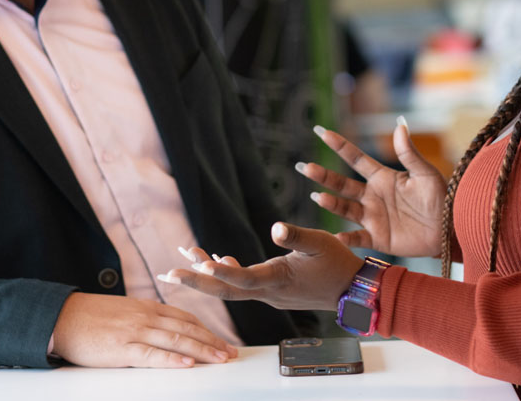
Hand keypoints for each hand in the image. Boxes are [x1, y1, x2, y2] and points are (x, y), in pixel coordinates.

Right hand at [50, 292, 236, 367]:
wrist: (61, 318)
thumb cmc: (89, 317)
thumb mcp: (123, 312)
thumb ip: (144, 319)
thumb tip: (163, 329)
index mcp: (146, 308)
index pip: (185, 318)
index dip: (206, 330)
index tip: (222, 341)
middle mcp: (146, 317)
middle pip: (187, 328)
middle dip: (212, 341)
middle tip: (231, 353)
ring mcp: (135, 332)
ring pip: (176, 340)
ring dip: (202, 350)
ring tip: (221, 359)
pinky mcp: (122, 348)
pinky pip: (152, 354)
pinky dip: (172, 359)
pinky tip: (188, 364)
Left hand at [160, 223, 361, 311]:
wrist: (353, 292)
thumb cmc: (338, 263)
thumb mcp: (320, 242)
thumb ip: (297, 236)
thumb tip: (276, 226)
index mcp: (279, 279)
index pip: (242, 279)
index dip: (220, 272)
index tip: (197, 265)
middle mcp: (269, 292)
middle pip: (226, 290)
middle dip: (195, 282)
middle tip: (167, 274)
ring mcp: (270, 294)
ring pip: (232, 287)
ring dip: (207, 274)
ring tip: (185, 256)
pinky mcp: (274, 291)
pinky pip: (244, 285)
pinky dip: (228, 272)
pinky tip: (218, 259)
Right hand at [299, 119, 445, 256]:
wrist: (450, 229)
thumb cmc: (441, 198)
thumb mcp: (425, 174)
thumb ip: (409, 154)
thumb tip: (399, 125)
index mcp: (383, 177)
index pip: (356, 158)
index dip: (339, 145)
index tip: (321, 131)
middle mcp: (373, 196)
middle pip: (342, 184)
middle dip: (323, 176)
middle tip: (304, 167)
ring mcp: (373, 217)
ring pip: (345, 208)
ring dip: (331, 203)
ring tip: (318, 197)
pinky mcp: (378, 238)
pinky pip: (358, 238)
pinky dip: (346, 239)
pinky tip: (335, 236)